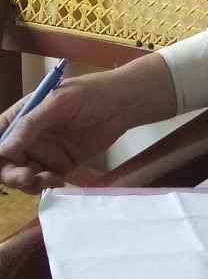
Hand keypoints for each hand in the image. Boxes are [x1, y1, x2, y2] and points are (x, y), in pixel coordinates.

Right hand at [0, 55, 176, 193]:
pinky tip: (57, 181)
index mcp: (23, 115)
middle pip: (6, 161)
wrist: (124, 104)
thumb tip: (3, 149)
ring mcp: (44, 151)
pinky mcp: (60, 164)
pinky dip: (45, 185)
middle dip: (10, 173)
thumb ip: (31, 125)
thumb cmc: (91, 93)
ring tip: (46, 179)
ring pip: (22, 174)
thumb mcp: (59, 103)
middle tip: (26, 178)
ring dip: (28, 182)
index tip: (1, 165)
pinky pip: (44, 180)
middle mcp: (29, 135)